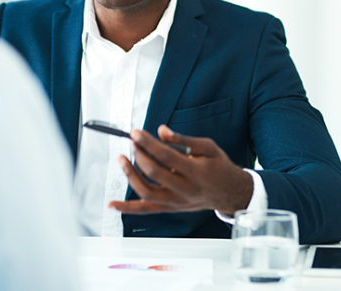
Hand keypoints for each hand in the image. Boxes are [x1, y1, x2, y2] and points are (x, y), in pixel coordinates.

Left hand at [108, 125, 253, 216]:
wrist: (229, 192)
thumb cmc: (218, 166)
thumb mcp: (208, 147)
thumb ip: (183, 139)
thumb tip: (161, 131)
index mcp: (196, 172)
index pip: (166, 156)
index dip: (148, 143)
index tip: (135, 133)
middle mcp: (185, 190)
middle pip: (154, 172)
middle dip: (139, 154)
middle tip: (132, 141)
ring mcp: (176, 202)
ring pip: (146, 192)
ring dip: (130, 175)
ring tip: (122, 159)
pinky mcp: (170, 208)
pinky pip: (145, 210)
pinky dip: (126, 208)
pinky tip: (111, 204)